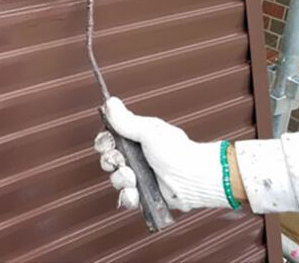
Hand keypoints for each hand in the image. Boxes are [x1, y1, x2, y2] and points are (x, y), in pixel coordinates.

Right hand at [94, 97, 236, 212]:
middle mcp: (136, 156)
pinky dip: (128, 196)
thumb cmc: (177, 151)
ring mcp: (139, 176)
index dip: (105, 142)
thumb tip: (110, 101)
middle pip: (108, 159)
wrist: (194, 178)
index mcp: (136, 137)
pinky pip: (126, 197)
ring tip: (133, 178)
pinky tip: (135, 192)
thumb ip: (126, 120)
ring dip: (121, 179)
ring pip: (115, 179)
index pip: (109, 138)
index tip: (109, 143)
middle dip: (112, 161)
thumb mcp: (148, 132)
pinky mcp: (144, 195)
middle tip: (122, 161)